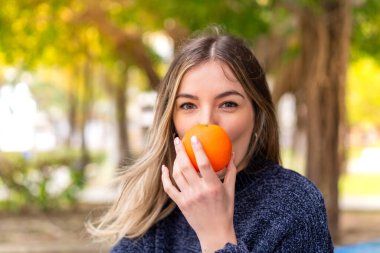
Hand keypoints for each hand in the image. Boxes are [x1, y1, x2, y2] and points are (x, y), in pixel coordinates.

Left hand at [161, 136, 236, 251]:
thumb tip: (232, 153)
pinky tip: (164, 168)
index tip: (194, 138)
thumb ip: (231, 171)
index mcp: (213, 187)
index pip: (204, 163)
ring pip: (177, 174)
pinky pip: (169, 188)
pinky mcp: (180, 204)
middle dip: (180, 150)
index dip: (198, 149)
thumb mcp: (231, 190)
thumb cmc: (225, 210)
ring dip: (174, 160)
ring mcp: (188, 198)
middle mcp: (199, 191)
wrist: (214, 232)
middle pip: (186, 166)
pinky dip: (165, 177)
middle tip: (178, 140)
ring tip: (176, 151)